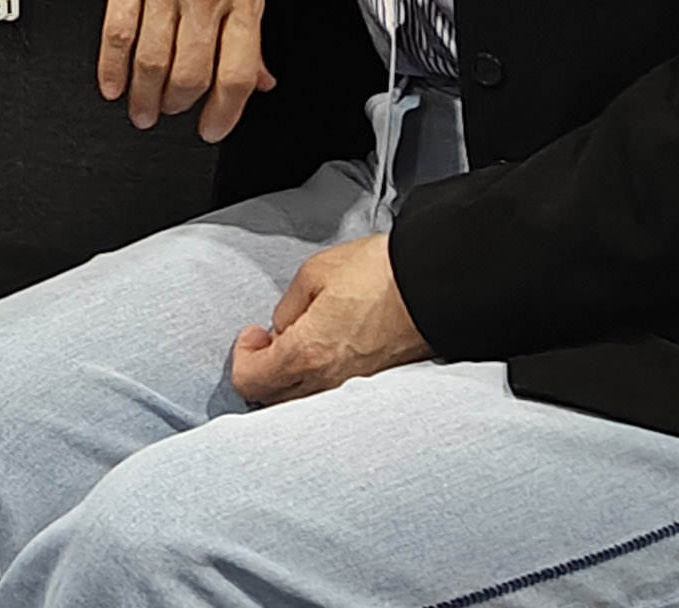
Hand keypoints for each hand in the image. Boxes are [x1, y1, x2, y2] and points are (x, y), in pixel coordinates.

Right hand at [100, 0, 274, 138]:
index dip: (224, 113)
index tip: (213, 128)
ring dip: (144, 95)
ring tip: (141, 109)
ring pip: (151, 58)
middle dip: (178, 106)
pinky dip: (111, 65)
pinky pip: (116, 28)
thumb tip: (259, 76)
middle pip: (190, 73)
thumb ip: (256, 26)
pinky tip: (112, 83)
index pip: (236, 72)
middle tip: (170, 114)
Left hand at [229, 234, 427, 404]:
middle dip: (263, 369)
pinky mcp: (376, 390)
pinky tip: (329, 353)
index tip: (255, 332)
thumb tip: (281, 329)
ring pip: (302, 403)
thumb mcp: (314, 274)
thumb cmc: (379, 276)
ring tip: (302, 343)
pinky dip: (319, 383)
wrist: (435, 287)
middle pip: (273, 399)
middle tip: (272, 339)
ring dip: (290, 379)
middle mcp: (328, 384)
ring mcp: (354, 393)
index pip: (250, 381)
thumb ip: (287, 309)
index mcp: (306, 355)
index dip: (243, 354)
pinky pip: (333, 399)